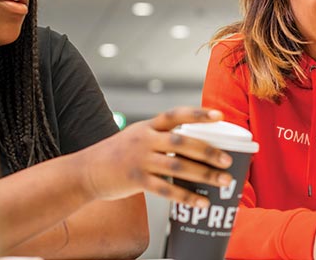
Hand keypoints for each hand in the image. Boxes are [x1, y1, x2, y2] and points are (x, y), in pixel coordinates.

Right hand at [79, 107, 233, 207]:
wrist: (86, 171)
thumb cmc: (118, 153)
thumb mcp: (137, 136)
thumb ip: (162, 137)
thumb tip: (195, 144)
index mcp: (148, 126)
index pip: (176, 114)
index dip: (199, 115)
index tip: (220, 116)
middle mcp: (145, 140)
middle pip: (182, 142)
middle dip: (208, 151)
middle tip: (228, 159)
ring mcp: (140, 160)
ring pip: (178, 167)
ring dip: (204, 174)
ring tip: (224, 181)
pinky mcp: (136, 180)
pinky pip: (166, 190)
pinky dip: (187, 196)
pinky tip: (202, 202)